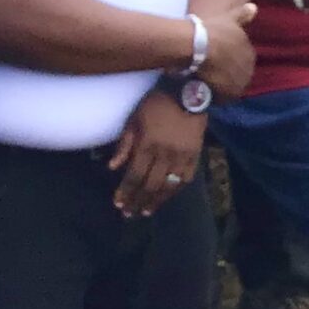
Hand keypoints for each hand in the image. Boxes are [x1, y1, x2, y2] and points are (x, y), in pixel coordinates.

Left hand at [109, 87, 206, 218]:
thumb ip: (124, 145)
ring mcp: (182, 157)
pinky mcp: (195, 155)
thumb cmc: (156, 104)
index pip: (134, 176)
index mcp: (148, 145)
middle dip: (138, 201)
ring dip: (156, 201)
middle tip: (129, 214)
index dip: (126, 192)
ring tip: (147, 211)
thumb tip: (112, 168)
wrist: (189, 94)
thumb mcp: (133, 119)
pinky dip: (176, 190)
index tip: (119, 203)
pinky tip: (168, 196)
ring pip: (169, 186)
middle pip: (150, 185)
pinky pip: (186, 178)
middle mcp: (165, 155)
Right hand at [199, 2, 258, 98]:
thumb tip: (254, 7)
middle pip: (237, 75)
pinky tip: (205, 93)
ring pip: (231, 87)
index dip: (227, 62)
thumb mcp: (227, 18)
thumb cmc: (209, 29)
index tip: (215, 61)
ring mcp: (241, 79)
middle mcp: (249, 66)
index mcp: (249, 51)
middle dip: (225, 75)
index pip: (241, 61)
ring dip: (221, 87)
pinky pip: (225, 98)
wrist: (196, 44)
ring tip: (205, 84)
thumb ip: (241, 15)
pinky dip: (217, 97)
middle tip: (208, 74)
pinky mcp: (230, 91)